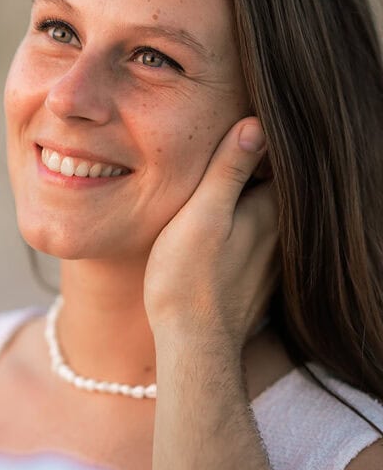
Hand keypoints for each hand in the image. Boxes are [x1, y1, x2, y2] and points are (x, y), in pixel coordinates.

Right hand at [144, 118, 278, 349]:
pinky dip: (244, 235)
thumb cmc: (187, 278)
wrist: (193, 345)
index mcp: (272, 212)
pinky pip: (257, 247)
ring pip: (265, 221)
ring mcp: (273, 264)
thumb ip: (229, 169)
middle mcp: (282, 237)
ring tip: (219, 196)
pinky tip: (224, 238)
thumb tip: (255, 123)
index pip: (278, 162)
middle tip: (221, 158)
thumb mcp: (202, 213)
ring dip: (248, 206)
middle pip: (273, 191)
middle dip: (254, 174)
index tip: (236, 132)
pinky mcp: (259, 285)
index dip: (258, 143)